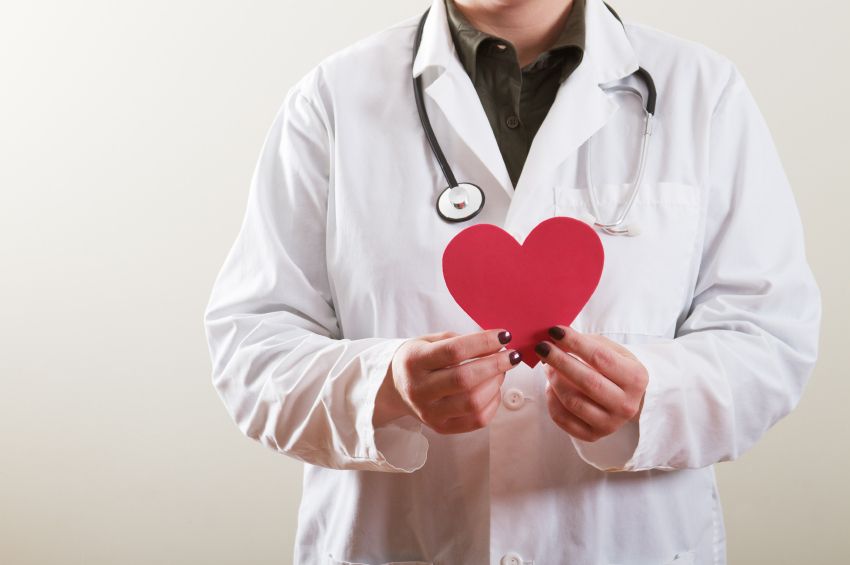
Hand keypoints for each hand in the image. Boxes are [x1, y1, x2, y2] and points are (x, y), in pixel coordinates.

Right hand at [374, 329, 521, 433]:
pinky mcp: (441, 428)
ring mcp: (429, 413)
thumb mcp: (430, 341)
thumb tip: (497, 345)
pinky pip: (477, 420)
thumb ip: (461, 340)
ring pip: (473, 403)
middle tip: (512, 355)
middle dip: (496, 365)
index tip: (504, 335)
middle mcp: (419, 389)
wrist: (396, 387)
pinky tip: (494, 389)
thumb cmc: (419, 359)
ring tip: (501, 371)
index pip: (454, 351)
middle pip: (464, 379)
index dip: (483, 342)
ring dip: (496, 384)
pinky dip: (493, 403)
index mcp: (414, 361)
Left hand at [534, 325, 647, 442]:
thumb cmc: (615, 368)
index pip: (601, 358)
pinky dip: (551, 400)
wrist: (626, 397)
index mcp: (636, 378)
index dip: (576, 343)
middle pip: (587, 382)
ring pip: (573, 402)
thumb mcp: (612, 350)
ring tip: (548, 366)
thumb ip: (587, 343)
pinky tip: (551, 386)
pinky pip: (563, 419)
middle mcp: (626, 404)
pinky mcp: (593, 435)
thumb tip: (557, 337)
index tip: (555, 331)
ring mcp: (610, 423)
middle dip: (560, 361)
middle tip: (542, 347)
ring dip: (554, 380)